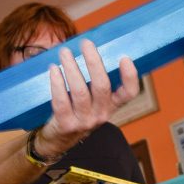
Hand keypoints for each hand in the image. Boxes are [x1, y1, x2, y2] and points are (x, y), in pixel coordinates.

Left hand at [36, 39, 137, 157]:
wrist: (59, 139)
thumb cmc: (77, 110)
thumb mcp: (93, 100)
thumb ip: (94, 78)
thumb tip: (88, 46)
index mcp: (112, 105)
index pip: (129, 93)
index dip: (130, 76)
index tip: (124, 58)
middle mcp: (102, 114)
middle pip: (102, 86)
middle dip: (93, 62)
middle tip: (85, 43)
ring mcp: (84, 121)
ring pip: (80, 91)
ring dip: (72, 68)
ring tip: (64, 52)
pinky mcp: (66, 124)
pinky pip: (61, 101)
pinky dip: (57, 83)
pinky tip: (54, 69)